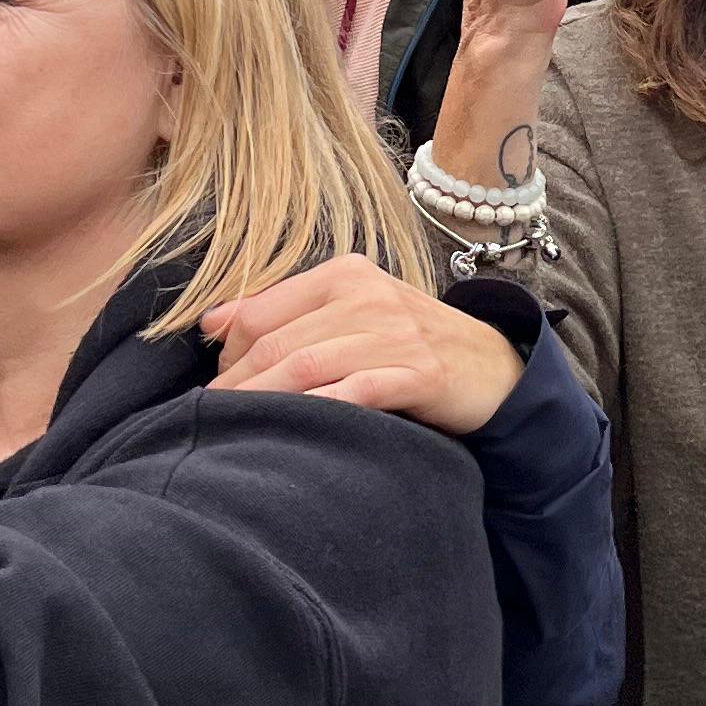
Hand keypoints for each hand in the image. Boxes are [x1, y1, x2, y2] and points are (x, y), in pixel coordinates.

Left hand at [205, 257, 525, 433]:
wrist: (493, 368)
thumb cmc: (407, 345)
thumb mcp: (350, 314)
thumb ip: (286, 313)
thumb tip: (212, 321)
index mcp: (344, 274)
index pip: (260, 312)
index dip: (228, 354)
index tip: (218, 388)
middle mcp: (367, 296)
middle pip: (278, 343)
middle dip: (237, 385)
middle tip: (214, 419)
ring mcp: (395, 334)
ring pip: (308, 366)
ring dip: (265, 401)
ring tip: (239, 430)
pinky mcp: (420, 373)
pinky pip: (356, 391)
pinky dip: (320, 409)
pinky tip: (297, 430)